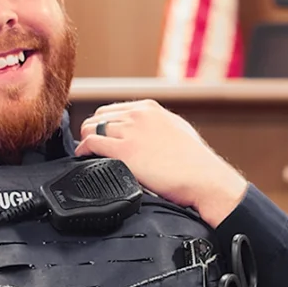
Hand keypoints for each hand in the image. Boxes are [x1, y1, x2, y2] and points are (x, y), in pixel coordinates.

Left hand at [74, 100, 247, 225]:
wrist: (204, 178)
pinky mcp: (124, 151)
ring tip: (87, 154)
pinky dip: (83, 150)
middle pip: (98, 116)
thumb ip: (157, 126)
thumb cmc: (196, 162)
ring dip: (86, 141)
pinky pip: (91, 143)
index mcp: (150, 108)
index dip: (103, 124)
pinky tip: (83, 157)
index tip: (102, 136)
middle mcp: (138, 115)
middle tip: (91, 147)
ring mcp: (130, 131)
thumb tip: (145, 134)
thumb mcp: (177, 131)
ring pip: (90, 128)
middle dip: (92, 131)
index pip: (113, 109)